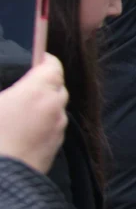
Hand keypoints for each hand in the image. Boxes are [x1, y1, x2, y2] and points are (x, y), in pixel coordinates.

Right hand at [0, 55, 67, 173]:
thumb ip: (3, 88)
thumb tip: (10, 96)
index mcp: (38, 91)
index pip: (52, 64)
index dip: (42, 59)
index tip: (31, 58)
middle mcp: (54, 107)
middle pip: (56, 87)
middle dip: (42, 83)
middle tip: (20, 86)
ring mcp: (56, 130)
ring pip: (55, 109)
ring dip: (42, 106)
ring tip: (16, 111)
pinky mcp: (53, 149)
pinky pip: (51, 129)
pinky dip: (40, 125)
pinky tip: (18, 132)